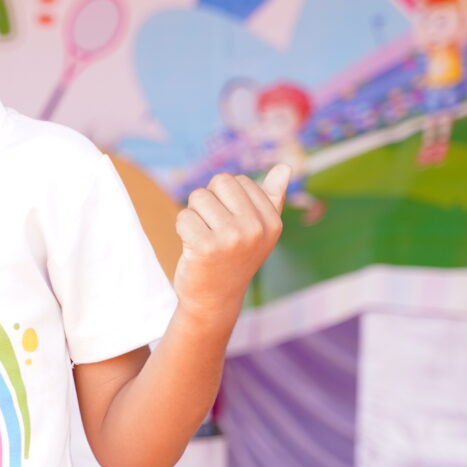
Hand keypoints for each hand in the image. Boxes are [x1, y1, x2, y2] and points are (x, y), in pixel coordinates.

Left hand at [172, 165, 289, 318]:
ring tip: (203, 238)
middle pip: (219, 182)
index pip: (239, 181)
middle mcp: (256, 228)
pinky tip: (192, 247)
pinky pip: (183, 216)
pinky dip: (181, 228)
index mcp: (272, 221)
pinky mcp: (206, 246)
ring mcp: (232, 237)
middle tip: (213, 228)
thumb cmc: (233, 258)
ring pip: (198, 197)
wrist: (214, 299)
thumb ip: (272, 197)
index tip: (230, 225)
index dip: (225, 199)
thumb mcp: (259, 230)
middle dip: (208, 200)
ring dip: (194, 215)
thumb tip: (285, 166)